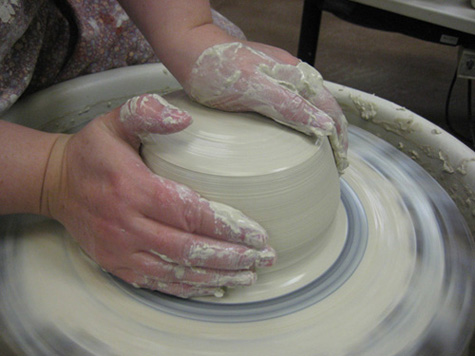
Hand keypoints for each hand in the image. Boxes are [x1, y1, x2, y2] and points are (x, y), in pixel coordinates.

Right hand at [40, 94, 275, 297]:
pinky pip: (156, 282)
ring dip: (215, 277)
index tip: (256, 234)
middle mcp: (127, 225)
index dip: (226, 227)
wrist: (55, 183)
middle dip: (230, 257)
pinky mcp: (116, 264)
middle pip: (188, 248)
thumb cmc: (92, 152)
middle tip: (262, 258)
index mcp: (132, 188)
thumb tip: (185, 119)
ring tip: (247, 276)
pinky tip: (213, 288)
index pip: (189, 213)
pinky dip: (188, 288)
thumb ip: (147, 112)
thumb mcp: (114, 120)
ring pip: (175, 271)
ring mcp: (120, 249)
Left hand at [184, 42, 348, 171]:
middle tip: (337, 162)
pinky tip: (299, 132)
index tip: (341, 162)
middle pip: (326, 108)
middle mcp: (293, 76)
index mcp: (297, 77)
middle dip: (336, 136)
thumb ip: (290, 106)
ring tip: (325, 151)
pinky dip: (304, 122)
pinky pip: (294, 104)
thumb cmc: (218, 68)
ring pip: (312, 106)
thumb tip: (324, 125)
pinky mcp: (266, 83)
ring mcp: (280, 78)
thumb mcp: (256, 91)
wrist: (191, 50)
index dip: (339, 138)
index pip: (331, 110)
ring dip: (322, 129)